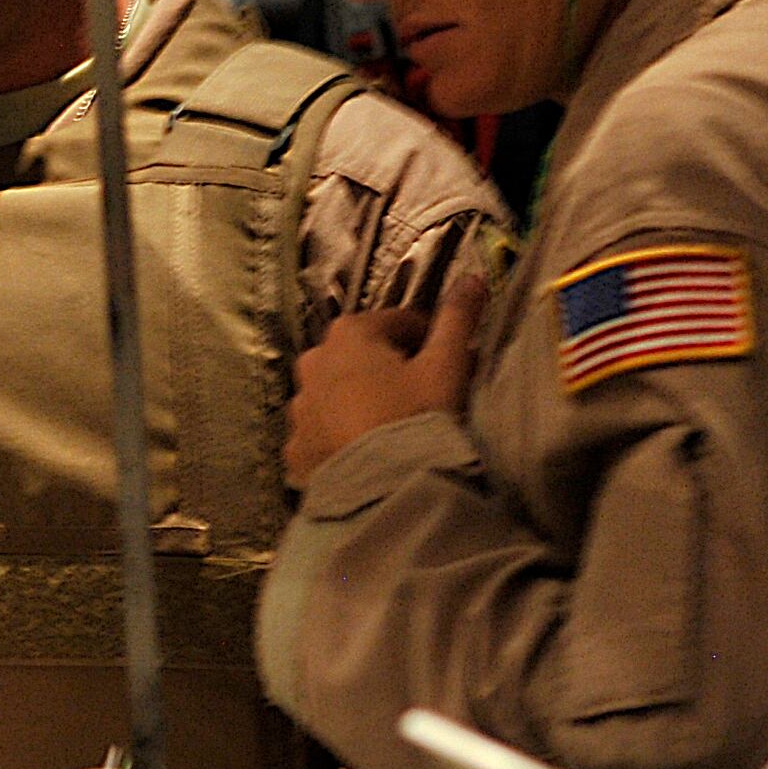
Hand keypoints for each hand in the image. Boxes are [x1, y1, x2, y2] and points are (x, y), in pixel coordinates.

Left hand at [286, 277, 487, 487]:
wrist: (385, 491)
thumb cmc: (417, 417)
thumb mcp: (446, 365)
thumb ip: (457, 317)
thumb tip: (473, 277)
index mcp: (349, 334)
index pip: (397, 324)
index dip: (426, 339)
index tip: (445, 363)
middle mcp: (313, 362)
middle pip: (361, 357)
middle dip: (388, 369)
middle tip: (419, 397)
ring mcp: (299, 409)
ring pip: (337, 395)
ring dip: (359, 402)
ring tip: (391, 429)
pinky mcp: (295, 449)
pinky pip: (322, 434)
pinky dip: (340, 438)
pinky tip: (365, 455)